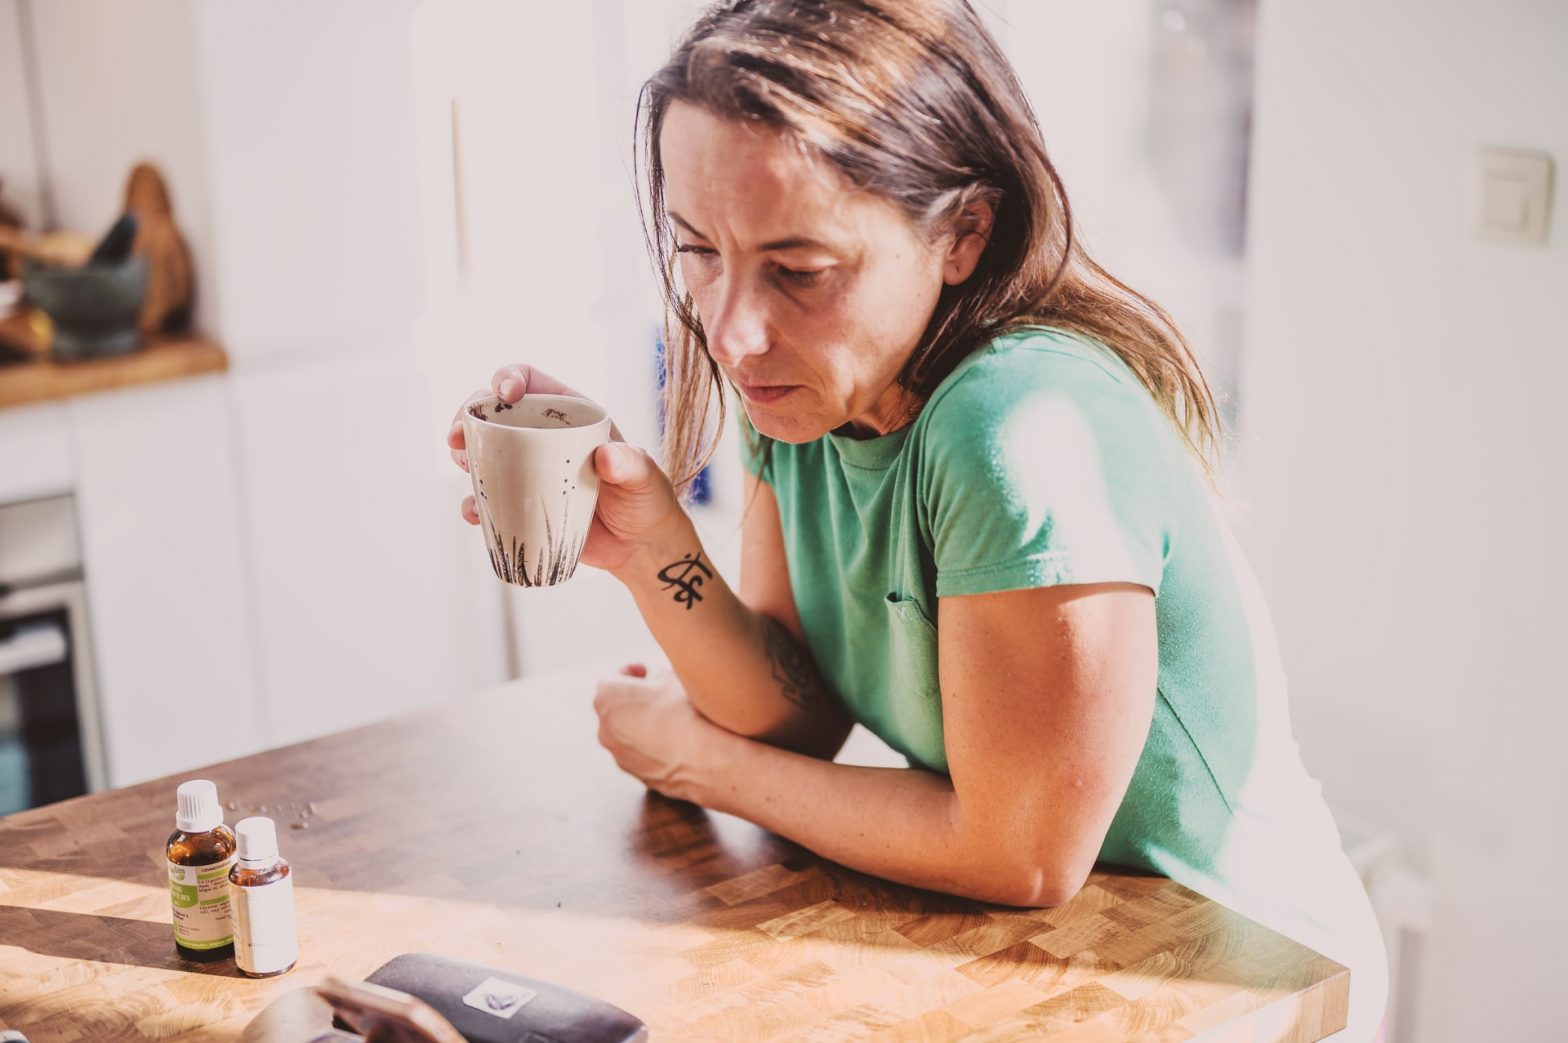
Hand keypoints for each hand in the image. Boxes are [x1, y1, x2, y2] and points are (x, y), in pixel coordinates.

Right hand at [446, 364, 688, 575]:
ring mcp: (526, 470)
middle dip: (467, 417)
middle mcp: (541, 436)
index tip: (502, 392)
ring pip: (481, 452)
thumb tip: (606, 458)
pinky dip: (474, 504)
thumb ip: (630, 464)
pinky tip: (475, 514)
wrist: (639, 545)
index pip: (530, 381)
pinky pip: (486, 499)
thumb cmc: (646, 499)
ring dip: (463, 456)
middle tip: (456, 438)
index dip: (508, 377)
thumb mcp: (643, 477)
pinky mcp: (520, 503)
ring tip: (465, 468)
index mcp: (569, 414)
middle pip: (492, 413)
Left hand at [593, 663, 729, 803]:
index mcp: (608, 697)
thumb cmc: (688, 712)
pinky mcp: (638, 775)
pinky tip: (679, 742)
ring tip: (674, 721)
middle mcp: (605, 729)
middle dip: (635, 700)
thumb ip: (659, 675)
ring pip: (627, 735)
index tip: (646, 672)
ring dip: (643, 725)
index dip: (632, 672)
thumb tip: (659, 681)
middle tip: (661, 695)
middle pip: (616, 708)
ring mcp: (620, 756)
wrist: (707, 758)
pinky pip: (643, 755)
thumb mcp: (674, 676)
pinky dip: (654, 747)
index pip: (612, 678)